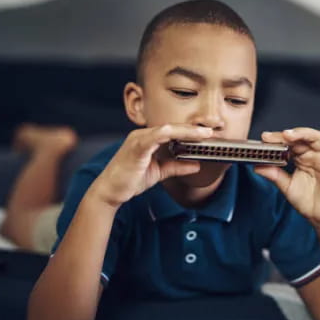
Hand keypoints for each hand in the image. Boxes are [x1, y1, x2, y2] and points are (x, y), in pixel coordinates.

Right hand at [90, 124, 212, 206]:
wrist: (110, 191)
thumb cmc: (130, 179)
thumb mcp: (160, 172)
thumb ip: (176, 167)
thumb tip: (196, 165)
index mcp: (148, 139)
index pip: (173, 132)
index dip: (190, 132)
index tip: (207, 135)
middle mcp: (143, 135)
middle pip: (172, 128)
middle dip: (192, 129)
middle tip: (210, 132)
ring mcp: (138, 139)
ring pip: (166, 130)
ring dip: (186, 131)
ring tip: (202, 134)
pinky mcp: (136, 147)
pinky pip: (154, 137)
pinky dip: (169, 135)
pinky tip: (181, 136)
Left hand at [254, 127, 319, 228]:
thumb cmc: (306, 201)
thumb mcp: (286, 187)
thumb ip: (274, 175)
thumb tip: (257, 166)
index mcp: (300, 158)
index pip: (289, 143)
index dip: (277, 139)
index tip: (264, 139)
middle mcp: (312, 155)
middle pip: (301, 137)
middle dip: (286, 135)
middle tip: (271, 137)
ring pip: (317, 139)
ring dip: (303, 134)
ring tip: (288, 135)